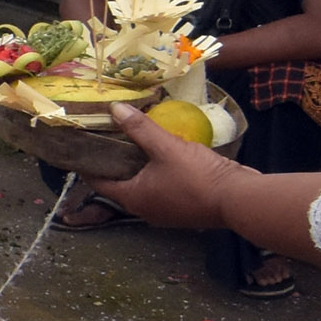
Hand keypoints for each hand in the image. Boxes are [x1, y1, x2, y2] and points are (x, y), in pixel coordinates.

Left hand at [92, 108, 232, 229]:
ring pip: (145, 186)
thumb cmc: (196, 176)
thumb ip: (140, 128)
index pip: (100, 182)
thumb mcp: (165, 147)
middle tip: (111, 137)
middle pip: (122, 184)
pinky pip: (164, 188)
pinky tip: (166, 154)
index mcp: (133, 198)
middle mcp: (145, 209)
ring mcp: (166, 211)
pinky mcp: (184, 207)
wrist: (237, 198)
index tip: (84, 147)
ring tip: (137, 141)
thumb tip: (114, 109)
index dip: (89, 165)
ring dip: (140, 167)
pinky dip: (159, 173)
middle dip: (116, 162)